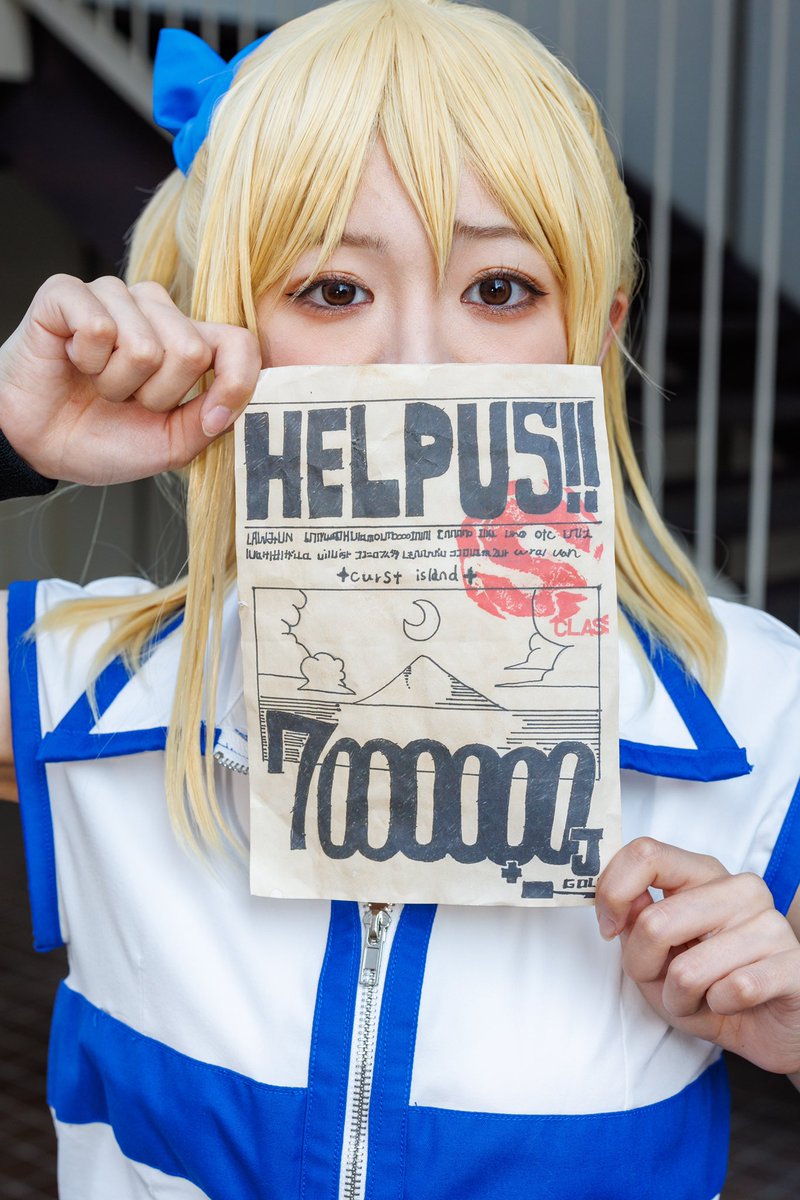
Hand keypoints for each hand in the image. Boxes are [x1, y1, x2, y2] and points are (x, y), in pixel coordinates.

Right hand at [0, 275, 260, 484]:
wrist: (40, 445)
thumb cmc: (104, 439)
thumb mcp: (171, 445)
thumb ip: (209, 422)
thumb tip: (228, 404)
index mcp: (189, 341)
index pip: (239, 342)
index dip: (235, 382)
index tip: (212, 419)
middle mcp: (157, 310)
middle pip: (190, 351)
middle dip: (157, 396)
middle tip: (127, 400)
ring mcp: (115, 295)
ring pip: (144, 345)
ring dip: (117, 383)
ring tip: (99, 383)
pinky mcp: (70, 292)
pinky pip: (99, 326)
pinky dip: (85, 361)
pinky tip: (73, 361)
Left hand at [595, 837, 799, 1073]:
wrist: (769, 1029)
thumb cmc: (710, 988)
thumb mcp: (657, 957)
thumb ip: (635, 922)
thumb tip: (618, 902)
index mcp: (703, 874)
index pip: (646, 854)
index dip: (613, 893)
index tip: (609, 928)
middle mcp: (740, 889)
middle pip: (656, 921)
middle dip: (643, 966)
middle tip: (663, 983)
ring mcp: (770, 924)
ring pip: (688, 969)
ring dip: (681, 999)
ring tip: (702, 998)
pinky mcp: (793, 964)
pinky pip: (733, 990)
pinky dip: (719, 1009)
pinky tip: (732, 1004)